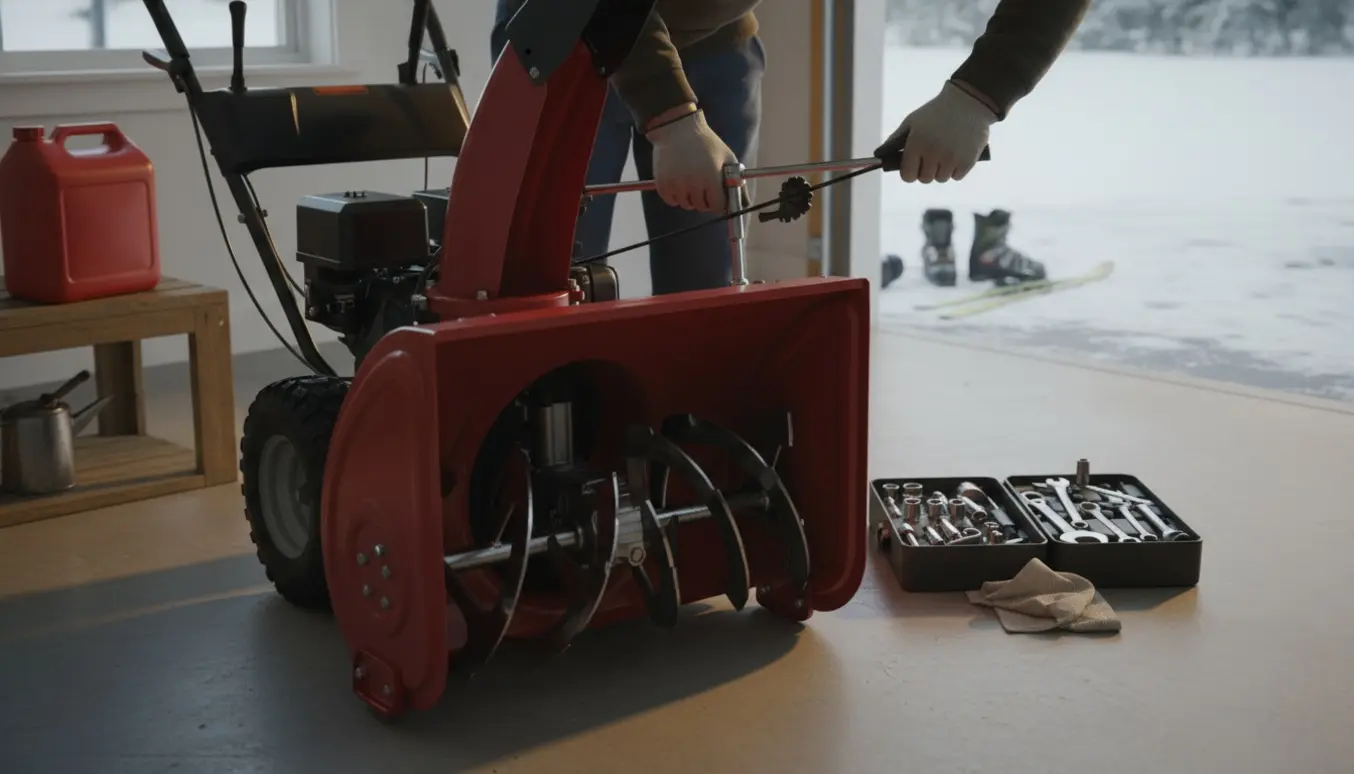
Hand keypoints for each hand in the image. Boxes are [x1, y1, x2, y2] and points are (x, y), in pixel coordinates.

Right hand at [646, 109, 737, 211]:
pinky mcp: (662, 184)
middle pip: (701, 207)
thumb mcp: (727, 158)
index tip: (716, 195)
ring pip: (686, 204)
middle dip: (704, 199)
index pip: (716, 206)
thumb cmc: (706, 143)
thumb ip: (737, 182)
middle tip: (702, 185)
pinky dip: (675, 195)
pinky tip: (678, 180)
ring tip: (690, 178)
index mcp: (711, 178)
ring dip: (689, 197)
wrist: (677, 128)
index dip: (718, 202)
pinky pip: (671, 201)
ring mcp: (676, 185)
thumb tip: (745, 204)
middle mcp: (693, 184)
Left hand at [876, 81, 996, 182]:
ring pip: (941, 179)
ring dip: (942, 170)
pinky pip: (957, 176)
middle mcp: (933, 153)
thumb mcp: (912, 121)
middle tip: (931, 157)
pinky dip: (956, 169)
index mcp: (916, 144)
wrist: (968, 101)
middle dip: (926, 170)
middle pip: (925, 179)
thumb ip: (895, 140)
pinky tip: (957, 154)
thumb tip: (880, 156)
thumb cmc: (936, 112)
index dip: (909, 173)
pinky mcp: (967, 161)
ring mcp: (951, 158)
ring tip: (945, 153)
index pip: (907, 176)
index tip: (913, 168)